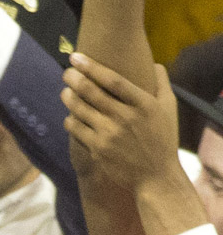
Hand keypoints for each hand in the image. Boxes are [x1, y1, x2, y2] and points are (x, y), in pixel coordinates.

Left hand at [61, 55, 179, 189]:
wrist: (156, 177)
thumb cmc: (163, 139)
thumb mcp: (169, 109)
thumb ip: (161, 84)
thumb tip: (153, 63)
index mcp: (143, 104)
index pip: (113, 79)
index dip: (91, 66)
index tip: (76, 57)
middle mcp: (125, 118)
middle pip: (91, 92)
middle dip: (74, 79)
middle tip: (67, 72)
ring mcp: (109, 135)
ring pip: (79, 109)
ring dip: (68, 97)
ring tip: (65, 92)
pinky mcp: (97, 150)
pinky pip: (76, 129)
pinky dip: (70, 120)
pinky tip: (71, 116)